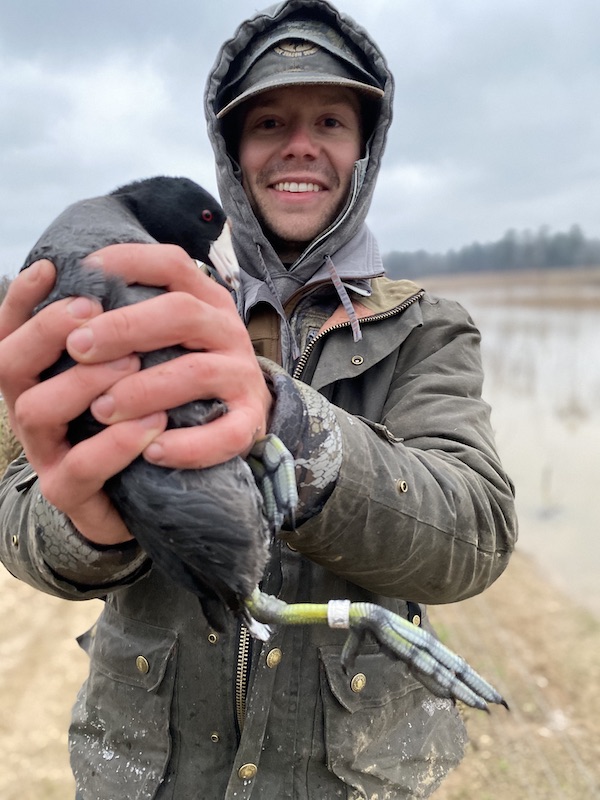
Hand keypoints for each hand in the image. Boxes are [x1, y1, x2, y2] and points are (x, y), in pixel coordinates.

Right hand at [0, 259, 165, 544]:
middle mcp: (29, 409)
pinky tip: (154, 422)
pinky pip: (80, 467)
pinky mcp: (69, 493)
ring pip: (36, 410)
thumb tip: (120, 278)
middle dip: (48, 330)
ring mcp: (44, 453)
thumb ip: (115, 336)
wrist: (147, 493)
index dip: (22, 300)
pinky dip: (117, 442)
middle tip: (94, 312)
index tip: (51, 268)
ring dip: (84, 381)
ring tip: (133, 364)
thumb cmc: (130, 421)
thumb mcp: (124, 374)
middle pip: (8, 362)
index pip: (10, 331)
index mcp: (35, 377)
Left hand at [70, 243, 273, 467]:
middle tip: (77, 348)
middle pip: (181, 312)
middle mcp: (227, 330)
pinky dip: (189, 445)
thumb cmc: (182, 366)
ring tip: (101, 410)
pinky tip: (151, 451)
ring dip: (144, 390)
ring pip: (198, 372)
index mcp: (205, 299)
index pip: (171, 263)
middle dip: (124, 328)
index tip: (79, 277)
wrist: (240, 413)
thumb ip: (129, 309)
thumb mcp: (165, 330)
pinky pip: (227, 434)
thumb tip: (58, 287)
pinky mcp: (250, 421)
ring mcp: (242, 375)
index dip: (126, 263)